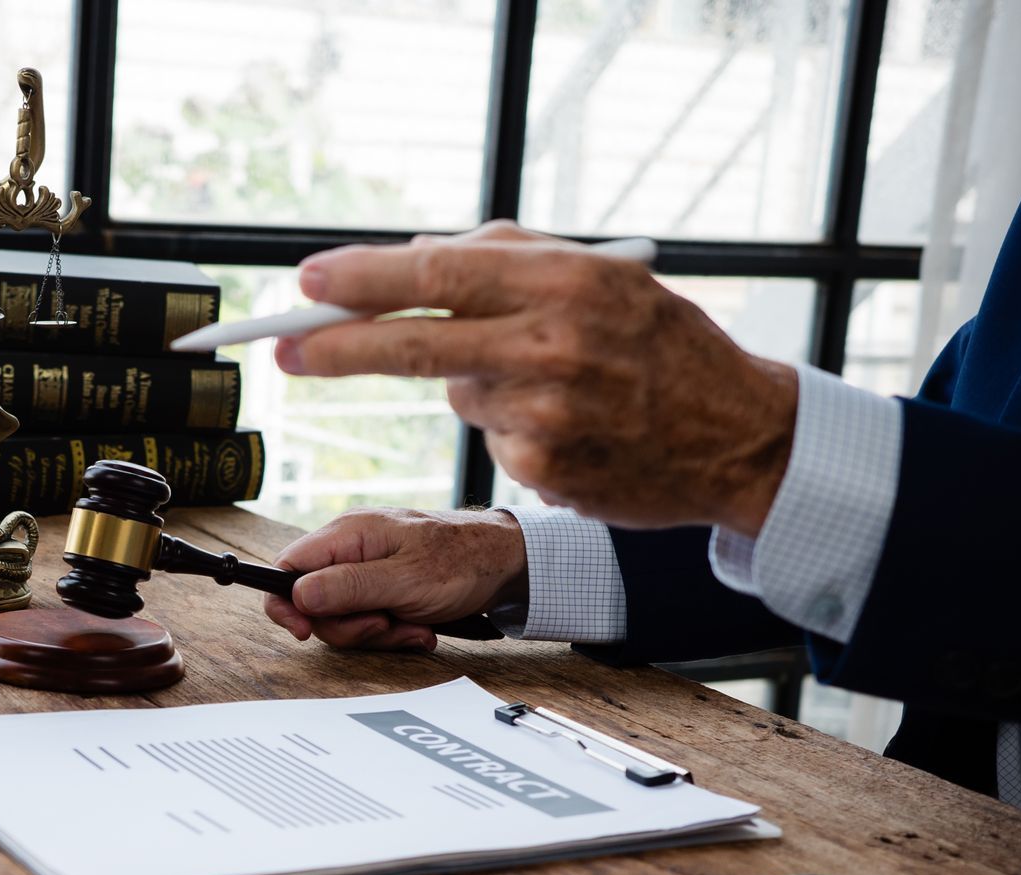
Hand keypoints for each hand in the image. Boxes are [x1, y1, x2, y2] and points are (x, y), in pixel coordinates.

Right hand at [263, 507, 528, 650]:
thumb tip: (297, 594)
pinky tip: (419, 628)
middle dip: (348, 626)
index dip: (285, 603)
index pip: (287, 567)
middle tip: (383, 625)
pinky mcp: (382, 588)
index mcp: (347, 535)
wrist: (507, 562)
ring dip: (377, 633)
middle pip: (314, 601)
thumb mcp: (404, 580)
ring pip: (343, 617)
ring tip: (413, 627)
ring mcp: (366, 570)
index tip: (303, 630)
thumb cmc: (462, 561)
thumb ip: (349, 587)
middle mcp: (350, 550)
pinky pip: (368, 619)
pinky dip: (392, 631)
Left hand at [276, 223, 799, 536]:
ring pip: (457, 390)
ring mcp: (546, 415)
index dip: (364, 280)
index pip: (439, 273)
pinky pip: (490, 437)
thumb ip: (510, 256)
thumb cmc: (661, 343)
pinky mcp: (541, 471)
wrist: (737, 435)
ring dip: (478, 382)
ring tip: (557, 382)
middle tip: (282, 348)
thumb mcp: (603, 274)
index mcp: (566, 280)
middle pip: (415, 343)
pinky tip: (568, 425)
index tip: (309, 282)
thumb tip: (407, 259)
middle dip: (338, 346)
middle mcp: (554, 345)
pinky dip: (512, 428)